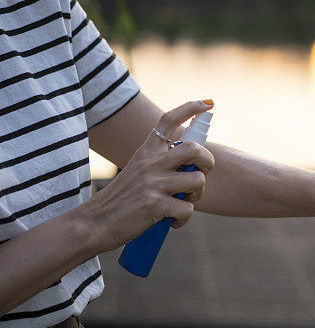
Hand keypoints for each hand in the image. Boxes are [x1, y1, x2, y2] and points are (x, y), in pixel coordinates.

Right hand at [77, 100, 214, 253]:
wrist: (93, 224)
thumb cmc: (122, 200)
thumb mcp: (138, 172)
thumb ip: (161, 165)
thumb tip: (194, 165)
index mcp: (146, 152)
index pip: (168, 120)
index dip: (191, 108)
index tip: (208, 103)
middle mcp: (150, 162)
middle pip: (195, 149)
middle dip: (208, 162)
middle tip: (200, 174)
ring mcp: (153, 182)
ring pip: (198, 181)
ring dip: (197, 196)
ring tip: (184, 202)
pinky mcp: (155, 204)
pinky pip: (188, 209)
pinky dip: (184, 218)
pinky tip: (172, 220)